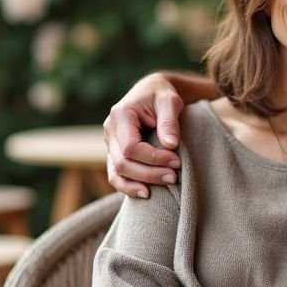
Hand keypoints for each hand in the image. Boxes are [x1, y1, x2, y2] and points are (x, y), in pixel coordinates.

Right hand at [103, 72, 184, 197]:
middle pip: (123, 163)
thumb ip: (169, 122)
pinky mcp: (114, 153)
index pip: (132, 147)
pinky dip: (128, 186)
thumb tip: (171, 145)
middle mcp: (110, 130)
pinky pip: (115, 175)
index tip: (177, 161)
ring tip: (163, 187)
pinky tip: (146, 193)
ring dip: (139, 183)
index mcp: (120, 115)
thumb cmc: (162, 95)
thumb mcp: (170, 101)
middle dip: (149, 173)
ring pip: (116, 172)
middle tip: (174, 177)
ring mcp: (109, 143)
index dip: (154, 159)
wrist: (152, 92)